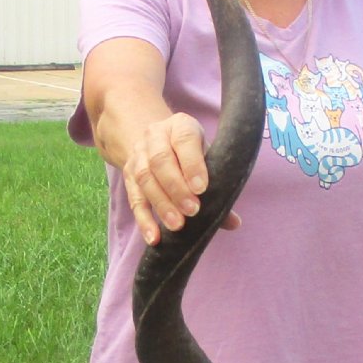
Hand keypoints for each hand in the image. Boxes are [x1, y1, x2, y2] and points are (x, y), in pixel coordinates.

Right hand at [123, 112, 239, 244]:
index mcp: (181, 126)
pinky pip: (134, 198)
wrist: (156, 141)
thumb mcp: (208, 159)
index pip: (184, 140)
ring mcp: (138, 155)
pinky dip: (144, 220)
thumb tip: (234, 222)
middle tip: (192, 211)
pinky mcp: (128, 175)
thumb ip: (220, 187)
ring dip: (161, 204)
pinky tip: (154, 237)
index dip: (192, 164)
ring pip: (145, 178)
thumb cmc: (191, 153)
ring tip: (177, 225)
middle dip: (176, 188)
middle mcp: (155, 136)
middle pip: (160, 160)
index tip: (201, 188)